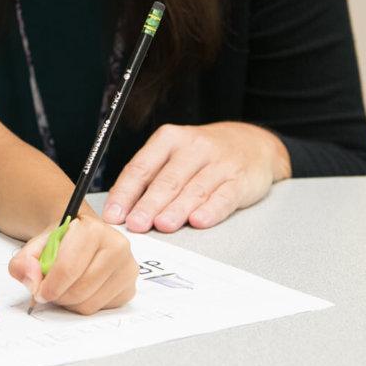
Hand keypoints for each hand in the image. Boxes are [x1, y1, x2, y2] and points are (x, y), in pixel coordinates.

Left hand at [8, 214, 137, 314]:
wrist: (82, 238)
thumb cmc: (63, 242)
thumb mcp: (38, 244)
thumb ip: (24, 261)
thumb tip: (31, 280)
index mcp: (93, 229)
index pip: (68, 268)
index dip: (48, 285)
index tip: (39, 291)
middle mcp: (117, 246)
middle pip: (79, 289)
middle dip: (58, 295)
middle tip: (48, 289)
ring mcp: (127, 269)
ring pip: (89, 304)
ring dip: (69, 302)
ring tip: (64, 287)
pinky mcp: (129, 289)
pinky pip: (100, 310)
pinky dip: (83, 305)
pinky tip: (80, 289)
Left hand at [102, 121, 292, 232]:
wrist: (251, 143)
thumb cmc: (202, 155)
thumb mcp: (173, 155)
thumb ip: (150, 179)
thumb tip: (122, 210)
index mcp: (169, 139)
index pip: (141, 167)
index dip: (125, 192)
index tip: (114, 215)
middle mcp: (193, 147)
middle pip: (167, 180)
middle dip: (149, 204)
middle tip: (136, 224)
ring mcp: (219, 163)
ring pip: (194, 189)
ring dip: (177, 209)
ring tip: (162, 226)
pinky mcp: (240, 179)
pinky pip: (224, 196)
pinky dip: (211, 210)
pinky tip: (198, 221)